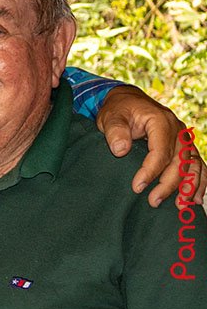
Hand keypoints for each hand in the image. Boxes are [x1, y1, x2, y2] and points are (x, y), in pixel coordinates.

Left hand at [97, 85, 204, 206]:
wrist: (129, 101)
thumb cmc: (119, 110)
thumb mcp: (111, 116)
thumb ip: (115, 131)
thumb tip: (120, 150)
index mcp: (160, 121)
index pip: (160, 150)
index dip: (150, 171)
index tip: (137, 187)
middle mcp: (177, 130)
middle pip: (179, 161)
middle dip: (169, 184)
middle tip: (153, 202)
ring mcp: (184, 138)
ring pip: (193, 165)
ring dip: (189, 186)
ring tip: (181, 207)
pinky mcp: (185, 146)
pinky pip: (197, 164)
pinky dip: (198, 181)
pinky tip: (195, 199)